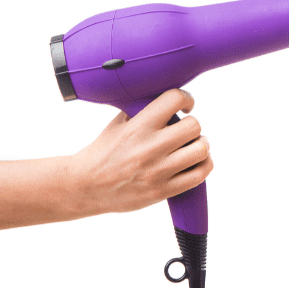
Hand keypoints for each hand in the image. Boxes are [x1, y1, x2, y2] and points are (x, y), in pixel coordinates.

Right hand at [67, 89, 213, 215]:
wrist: (85, 187)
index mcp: (138, 127)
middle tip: (186, 131)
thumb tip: (169, 96)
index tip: (185, 105)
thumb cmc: (104, 151)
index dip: (186, 98)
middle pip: (194, 126)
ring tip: (192, 146)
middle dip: (193, 126)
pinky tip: (194, 162)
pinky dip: (203, 165)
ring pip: (201, 150)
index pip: (174, 99)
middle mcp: (149, 148)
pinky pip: (199, 175)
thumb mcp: (119, 123)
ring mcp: (157, 171)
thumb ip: (144, 109)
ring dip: (201, 146)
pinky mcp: (162, 191)